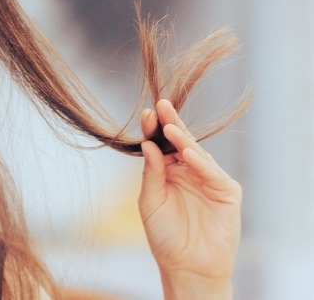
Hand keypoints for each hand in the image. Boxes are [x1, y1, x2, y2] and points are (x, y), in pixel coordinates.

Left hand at [138, 100, 240, 298]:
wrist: (186, 266)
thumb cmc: (165, 236)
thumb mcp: (150, 202)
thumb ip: (151, 173)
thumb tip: (148, 145)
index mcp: (169, 171)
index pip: (162, 145)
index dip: (155, 130)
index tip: (146, 114)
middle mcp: (190, 171)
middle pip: (180, 143)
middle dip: (171, 124)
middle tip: (161, 106)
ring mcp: (209, 180)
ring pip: (197, 154)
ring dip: (184, 140)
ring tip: (170, 127)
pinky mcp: (226, 192)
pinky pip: (213, 174)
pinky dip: (201, 163)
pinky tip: (188, 153)